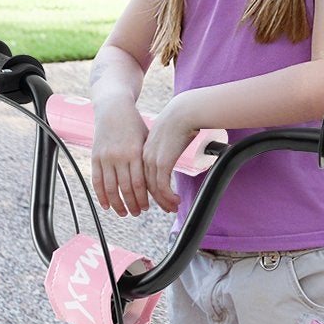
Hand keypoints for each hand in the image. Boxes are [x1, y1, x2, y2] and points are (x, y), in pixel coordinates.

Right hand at [92, 99, 152, 216]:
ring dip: (117, 204)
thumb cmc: (135, 125)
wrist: (114, 108)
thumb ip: (149, 160)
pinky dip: (101, 195)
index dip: (142, 199)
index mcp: (135, 153)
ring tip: (123, 212)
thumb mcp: (147, 140)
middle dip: (132, 204)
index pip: (139, 183)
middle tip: (136, 213)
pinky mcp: (95, 157)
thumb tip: (159, 181)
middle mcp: (119, 156)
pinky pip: (96, 180)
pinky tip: (106, 205)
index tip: (147, 208)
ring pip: (110, 188)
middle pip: (125, 188)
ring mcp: (105, 157)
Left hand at [142, 95, 202, 213]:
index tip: (156, 200)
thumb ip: (164, 148)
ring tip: (173, 207)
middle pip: (144, 187)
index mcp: (141, 152)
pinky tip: (176, 200)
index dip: (147, 192)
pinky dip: (168, 197)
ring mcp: (151, 161)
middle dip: (153, 201)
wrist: (182, 114)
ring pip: (153, 189)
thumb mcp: (166, 138)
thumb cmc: (177, 123)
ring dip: (164, 201)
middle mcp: (143, 158)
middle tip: (166, 209)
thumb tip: (170, 154)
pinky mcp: (162, 163)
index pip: (141, 177)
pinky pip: (162, 186)